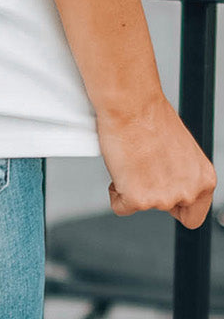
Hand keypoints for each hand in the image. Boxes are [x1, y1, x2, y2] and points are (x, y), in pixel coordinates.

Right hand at [96, 91, 216, 228]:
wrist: (131, 104)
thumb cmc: (150, 115)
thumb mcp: (181, 147)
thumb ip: (180, 171)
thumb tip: (167, 177)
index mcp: (203, 179)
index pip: (193, 214)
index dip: (175, 204)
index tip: (164, 191)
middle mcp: (187, 192)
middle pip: (165, 208)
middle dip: (151, 191)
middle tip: (143, 166)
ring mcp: (162, 198)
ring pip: (142, 205)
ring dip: (132, 187)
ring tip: (132, 158)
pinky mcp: (138, 199)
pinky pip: (121, 206)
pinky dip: (116, 191)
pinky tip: (120, 167)